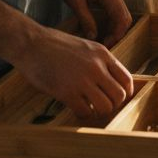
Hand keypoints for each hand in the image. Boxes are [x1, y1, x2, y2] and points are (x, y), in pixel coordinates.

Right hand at [13, 25, 133, 119]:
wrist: (31, 43)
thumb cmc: (54, 45)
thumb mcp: (85, 46)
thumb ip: (98, 62)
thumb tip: (109, 82)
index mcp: (102, 54)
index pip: (126, 79)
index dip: (125, 93)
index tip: (118, 98)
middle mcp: (96, 67)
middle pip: (119, 96)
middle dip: (113, 105)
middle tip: (102, 106)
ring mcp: (82, 80)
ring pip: (106, 106)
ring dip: (99, 112)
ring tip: (91, 110)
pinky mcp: (67, 92)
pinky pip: (85, 112)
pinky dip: (83, 115)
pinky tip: (77, 109)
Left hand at [53, 0, 131, 46]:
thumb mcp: (74, 1)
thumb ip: (85, 20)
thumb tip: (93, 37)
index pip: (121, 19)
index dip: (116, 35)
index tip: (105, 45)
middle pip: (125, 18)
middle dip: (117, 33)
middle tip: (104, 45)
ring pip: (121, 14)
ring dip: (114, 28)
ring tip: (101, 39)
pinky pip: (115, 10)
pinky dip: (110, 21)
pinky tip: (100, 28)